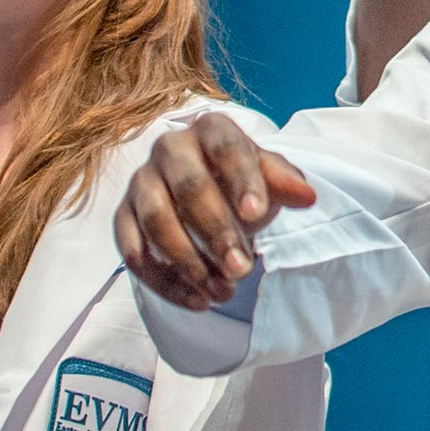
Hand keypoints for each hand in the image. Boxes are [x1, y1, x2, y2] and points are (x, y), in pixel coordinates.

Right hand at [114, 114, 317, 311]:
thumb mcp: (268, 177)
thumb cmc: (240, 182)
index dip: (242, 180)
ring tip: (222, 292)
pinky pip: (133, 251)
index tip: (257, 213)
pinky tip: (195, 301)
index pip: (228, 149)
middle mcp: (169, 148)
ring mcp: (141, 181)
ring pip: (157, 221)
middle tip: (242, 270)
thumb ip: (285, 182)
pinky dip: (163, 281)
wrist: (205, 194)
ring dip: (189, 262)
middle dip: (217, 232)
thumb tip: (307, 196)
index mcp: (210, 129)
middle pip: (190, 188)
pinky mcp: (123, 216)